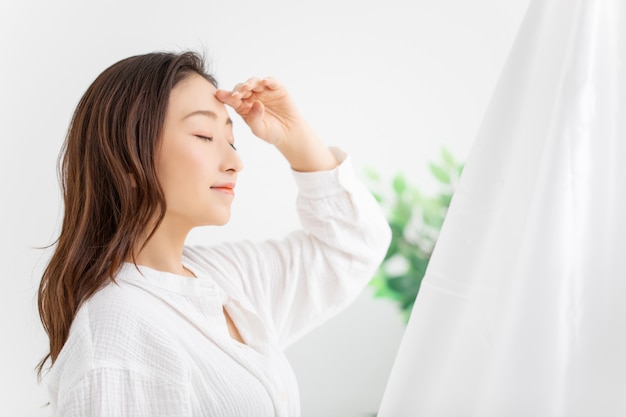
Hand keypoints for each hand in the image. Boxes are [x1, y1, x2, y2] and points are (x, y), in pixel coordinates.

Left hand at [216, 77, 336, 171]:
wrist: (289, 134)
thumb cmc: (272, 133)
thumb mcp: (260, 130)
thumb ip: (254, 119)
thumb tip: (257, 103)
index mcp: (243, 107)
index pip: (232, 99)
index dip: (226, 96)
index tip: (219, 94)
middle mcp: (252, 97)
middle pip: (242, 88)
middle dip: (238, 90)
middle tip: (237, 95)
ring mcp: (264, 91)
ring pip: (254, 82)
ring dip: (250, 83)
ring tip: (248, 88)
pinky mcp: (277, 89)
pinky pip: (271, 81)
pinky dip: (268, 80)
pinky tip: (264, 82)